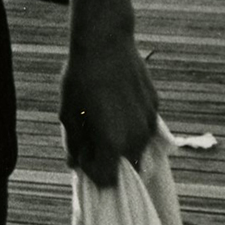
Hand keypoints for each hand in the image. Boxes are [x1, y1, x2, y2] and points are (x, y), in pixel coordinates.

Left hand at [59, 30, 159, 186]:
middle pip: (127, 168)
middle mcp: (137, 139)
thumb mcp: (68, 113)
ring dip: (121, 142)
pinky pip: (144, 128)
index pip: (107, 180)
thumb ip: (74, 144)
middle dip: (109, 159)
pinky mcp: (156, 108)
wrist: (106, 44)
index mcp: (113, 144)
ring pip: (138, 148)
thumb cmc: (80, 79)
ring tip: (102, 117)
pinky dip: (130, 125)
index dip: (91, 170)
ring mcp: (150, 124)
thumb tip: (75, 164)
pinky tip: (116, 103)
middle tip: (91, 136)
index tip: (82, 152)